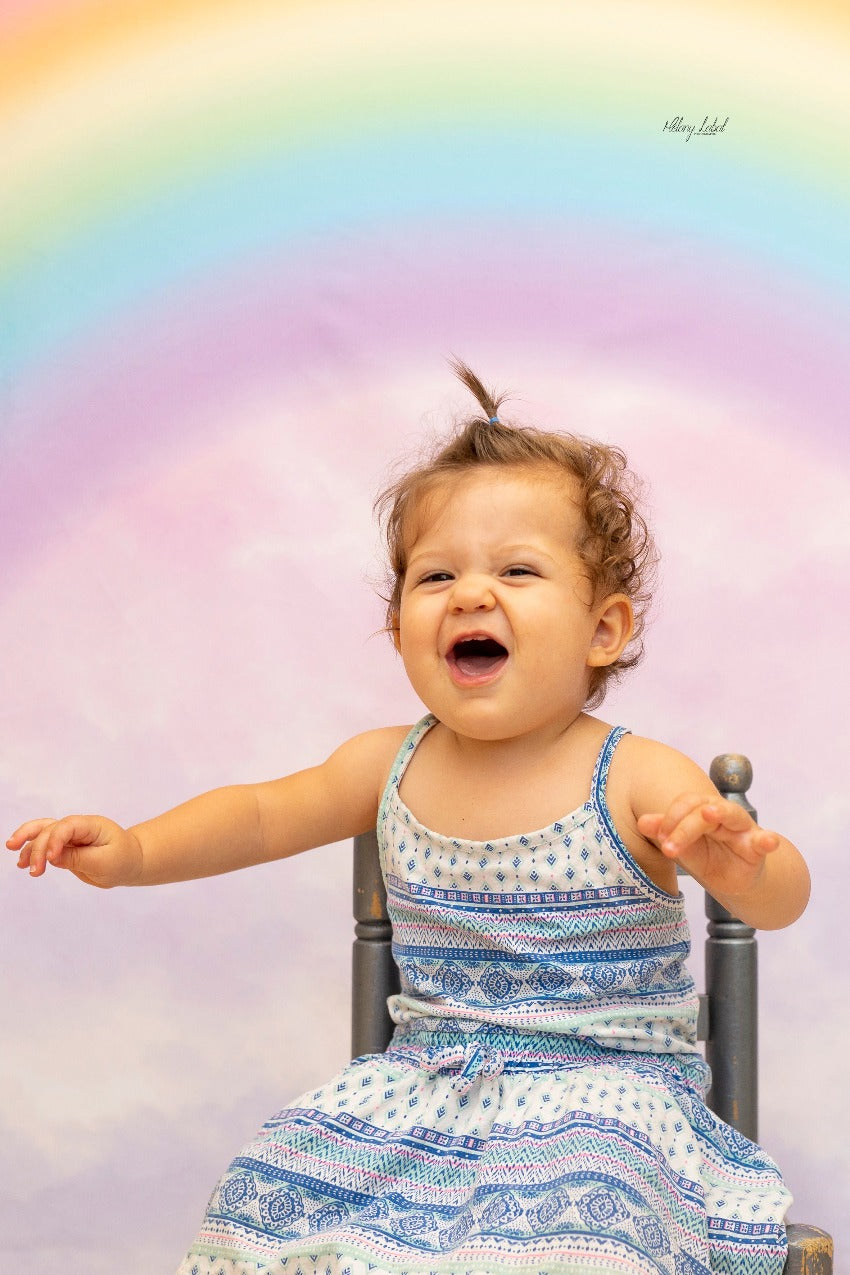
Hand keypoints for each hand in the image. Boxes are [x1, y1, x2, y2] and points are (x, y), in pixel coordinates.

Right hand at [6, 815, 142, 888]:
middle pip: (51, 829)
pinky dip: (31, 851)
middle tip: (34, 871)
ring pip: (42, 832)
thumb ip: (79, 858)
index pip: (67, 826)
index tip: (50, 859)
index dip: (55, 840)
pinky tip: (22, 861)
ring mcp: (69, 836)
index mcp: (92, 825)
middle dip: (38, 849)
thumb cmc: (122, 860)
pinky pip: (43, 844)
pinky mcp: (64, 847)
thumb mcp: (105, 862)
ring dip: (28, 845)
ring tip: (20, 863)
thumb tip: (53, 857)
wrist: (130, 862)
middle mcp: (78, 827)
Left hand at [637, 793, 779, 898]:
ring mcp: (743, 829)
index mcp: (703, 810)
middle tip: (668, 848)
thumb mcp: (683, 846)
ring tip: (709, 814)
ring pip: (733, 814)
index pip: (687, 803)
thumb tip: (641, 822)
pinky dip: (768, 840)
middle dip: (684, 826)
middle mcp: (724, 814)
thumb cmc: (707, 855)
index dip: (670, 818)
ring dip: (720, 813)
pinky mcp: (757, 848)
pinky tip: (769, 841)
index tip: (659, 839)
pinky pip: (764, 841)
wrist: (734, 877)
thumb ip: (664, 832)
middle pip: (704, 808)